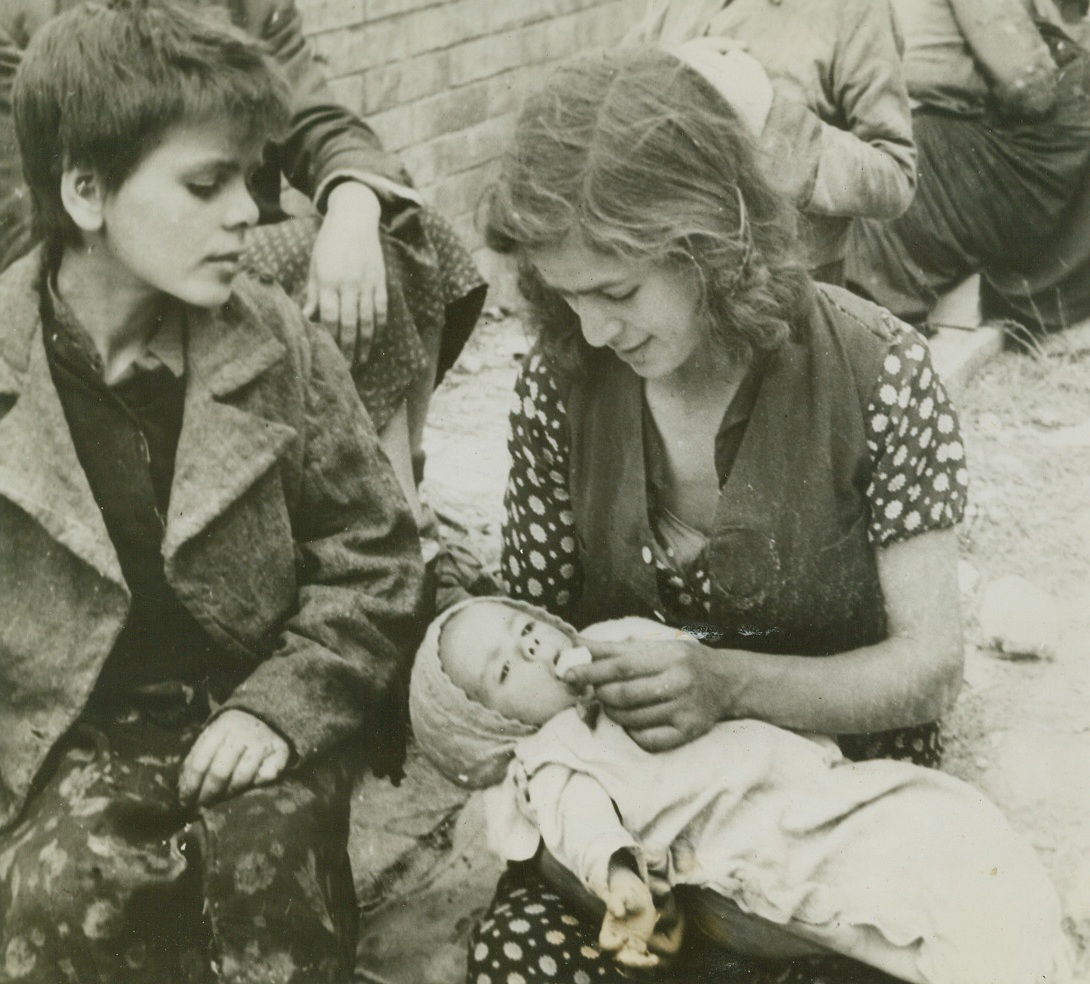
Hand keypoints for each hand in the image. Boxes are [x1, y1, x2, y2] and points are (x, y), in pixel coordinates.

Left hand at [179, 710, 289, 806]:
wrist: (268, 714)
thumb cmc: (232, 733)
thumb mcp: (213, 736)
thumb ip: (198, 758)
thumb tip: (182, 790)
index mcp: (221, 726)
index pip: (200, 762)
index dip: (191, 786)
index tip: (186, 801)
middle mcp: (243, 732)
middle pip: (220, 772)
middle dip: (209, 794)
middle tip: (202, 807)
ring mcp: (263, 741)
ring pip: (242, 778)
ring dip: (230, 793)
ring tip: (224, 799)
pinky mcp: (281, 751)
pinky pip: (266, 776)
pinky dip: (258, 784)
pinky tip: (252, 785)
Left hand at [303, 180, 386, 367]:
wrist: (354, 219)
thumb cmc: (329, 245)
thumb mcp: (315, 267)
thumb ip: (312, 294)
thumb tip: (307, 319)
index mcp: (328, 280)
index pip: (329, 316)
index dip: (330, 339)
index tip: (329, 356)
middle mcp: (348, 283)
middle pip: (349, 323)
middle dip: (348, 348)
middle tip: (345, 368)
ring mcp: (367, 282)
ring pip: (367, 320)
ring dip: (365, 344)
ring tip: (361, 361)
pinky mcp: (380, 280)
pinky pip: (381, 309)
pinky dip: (378, 327)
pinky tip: (374, 341)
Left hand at [566, 637, 729, 750]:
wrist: (726, 682)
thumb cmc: (681, 661)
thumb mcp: (653, 647)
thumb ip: (613, 649)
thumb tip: (576, 644)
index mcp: (668, 656)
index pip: (620, 666)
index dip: (590, 671)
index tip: (567, 674)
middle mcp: (679, 683)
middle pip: (622, 695)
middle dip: (601, 694)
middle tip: (597, 691)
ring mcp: (684, 710)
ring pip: (631, 719)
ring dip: (613, 713)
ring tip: (615, 704)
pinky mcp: (687, 732)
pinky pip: (646, 739)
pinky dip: (631, 732)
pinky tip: (633, 721)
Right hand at [599, 865, 658, 967]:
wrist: (638, 898)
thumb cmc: (626, 894)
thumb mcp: (621, 894)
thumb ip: (617, 902)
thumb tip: (618, 914)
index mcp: (608, 929)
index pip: (605, 943)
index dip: (613, 944)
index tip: (625, 938)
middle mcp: (616, 940)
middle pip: (617, 957)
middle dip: (628, 960)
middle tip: (640, 954)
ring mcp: (628, 944)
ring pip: (630, 961)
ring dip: (640, 963)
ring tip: (653, 960)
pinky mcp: (638, 946)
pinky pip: (641, 958)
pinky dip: (647, 961)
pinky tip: (655, 958)